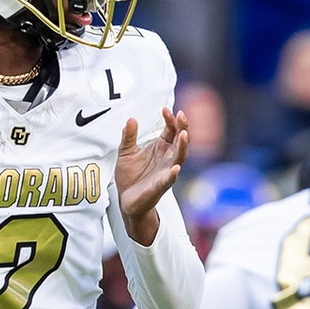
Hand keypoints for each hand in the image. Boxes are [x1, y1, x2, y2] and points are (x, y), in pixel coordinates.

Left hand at [115, 108, 188, 243]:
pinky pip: (169, 180)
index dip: (170, 119)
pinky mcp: (160, 186)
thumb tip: (131, 119)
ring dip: (183, 146)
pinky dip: (172, 174)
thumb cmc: (130, 175)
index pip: (171, 130)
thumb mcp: (125, 152)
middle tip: (180, 115)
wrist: (125, 198)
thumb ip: (128, 136)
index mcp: (161, 148)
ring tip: (183, 134)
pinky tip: (175, 169)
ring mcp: (166, 172)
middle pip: (181, 140)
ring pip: (180, 157)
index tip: (165, 109)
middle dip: (182, 127)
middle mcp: (167, 158)